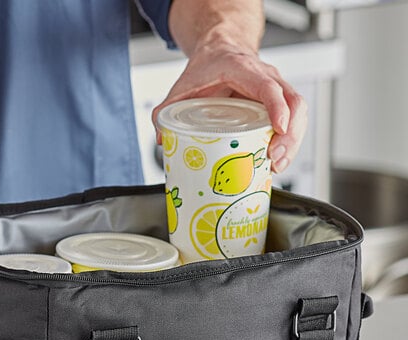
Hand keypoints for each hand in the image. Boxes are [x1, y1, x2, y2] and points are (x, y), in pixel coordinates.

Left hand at [152, 42, 306, 173]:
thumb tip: (161, 139)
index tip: (278, 129)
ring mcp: (276, 90)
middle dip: (290, 135)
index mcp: (244, 69)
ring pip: (298, 113)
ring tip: (276, 165)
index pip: (269, 87)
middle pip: (293, 103)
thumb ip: (166, 110)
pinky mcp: (278, 105)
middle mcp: (267, 78)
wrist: (220, 52)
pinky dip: (290, 142)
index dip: (277, 108)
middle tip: (274, 159)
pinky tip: (277, 161)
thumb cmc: (208, 68)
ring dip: (293, 142)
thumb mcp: (182, 86)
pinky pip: (294, 121)